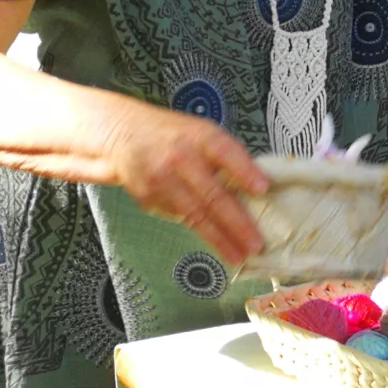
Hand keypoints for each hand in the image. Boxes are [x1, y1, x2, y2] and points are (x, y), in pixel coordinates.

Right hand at [103, 102, 267, 263]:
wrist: (124, 132)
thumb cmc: (174, 135)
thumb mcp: (204, 133)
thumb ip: (228, 157)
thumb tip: (257, 188)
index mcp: (201, 137)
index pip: (226, 153)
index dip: (245, 171)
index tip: (262, 189)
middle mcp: (181, 158)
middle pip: (212, 194)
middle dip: (237, 223)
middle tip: (256, 244)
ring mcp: (162, 180)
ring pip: (195, 215)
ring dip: (219, 239)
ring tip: (238, 255)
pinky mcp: (148, 197)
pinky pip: (179, 218)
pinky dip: (199, 230)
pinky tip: (216, 241)